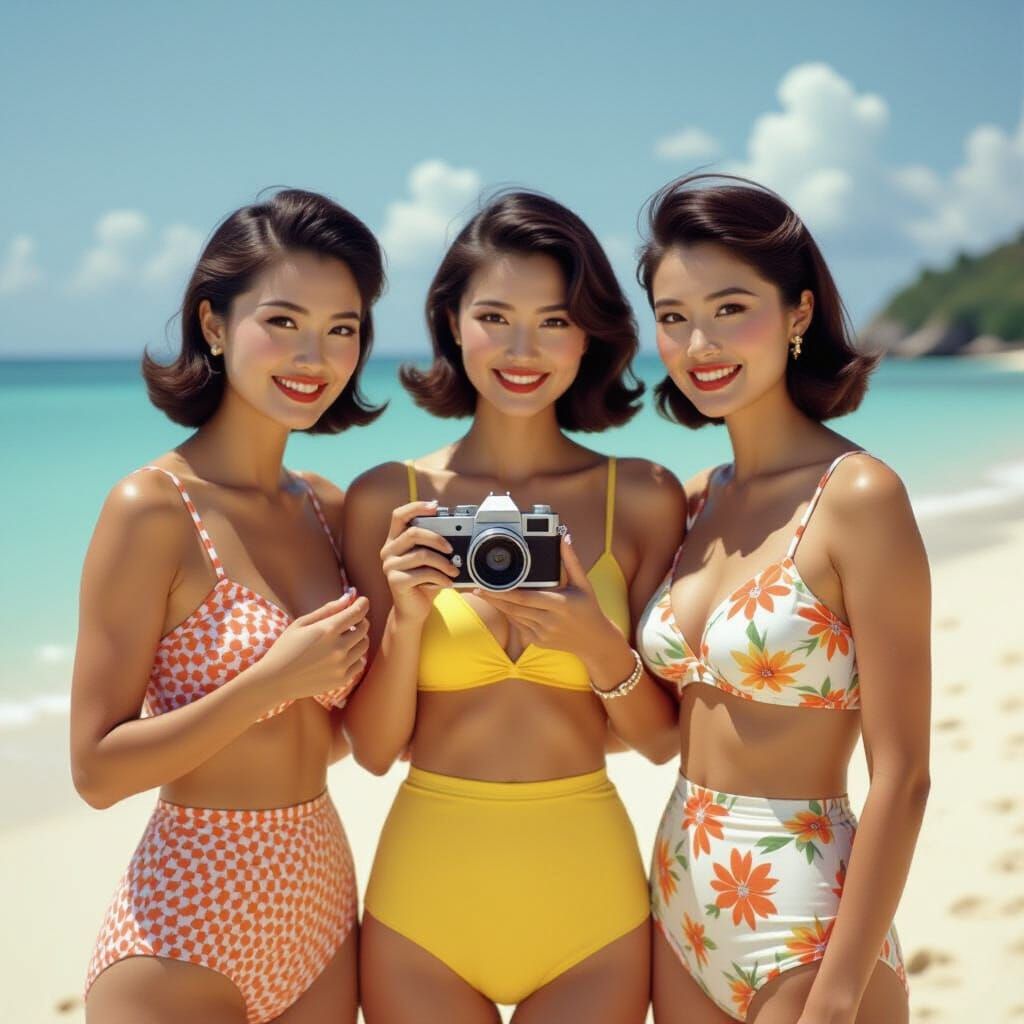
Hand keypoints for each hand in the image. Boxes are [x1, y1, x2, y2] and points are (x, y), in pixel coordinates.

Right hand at [253, 589, 370, 702]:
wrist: (274, 681)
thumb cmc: (285, 648)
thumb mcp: (301, 623)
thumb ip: (326, 610)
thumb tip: (347, 598)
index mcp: (327, 630)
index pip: (357, 613)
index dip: (362, 604)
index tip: (363, 601)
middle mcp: (338, 648)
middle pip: (364, 628)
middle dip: (360, 621)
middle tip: (350, 621)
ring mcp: (341, 665)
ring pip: (364, 646)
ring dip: (358, 638)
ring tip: (344, 638)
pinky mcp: (341, 680)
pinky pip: (359, 664)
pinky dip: (355, 657)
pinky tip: (342, 655)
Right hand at [380, 500, 459, 622]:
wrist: (413, 611)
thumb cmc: (423, 582)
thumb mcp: (429, 560)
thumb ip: (434, 545)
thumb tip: (459, 533)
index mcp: (394, 540)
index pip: (399, 515)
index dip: (416, 507)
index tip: (435, 507)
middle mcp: (388, 551)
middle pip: (413, 533)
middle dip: (437, 538)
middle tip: (452, 549)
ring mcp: (389, 566)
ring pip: (422, 555)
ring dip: (443, 563)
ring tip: (454, 571)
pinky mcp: (395, 581)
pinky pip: (423, 573)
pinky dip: (441, 578)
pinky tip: (448, 583)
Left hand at [475, 532, 615, 656]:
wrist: (595, 641)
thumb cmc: (589, 608)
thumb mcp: (583, 583)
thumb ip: (571, 560)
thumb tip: (565, 538)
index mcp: (560, 604)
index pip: (525, 598)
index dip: (504, 592)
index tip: (488, 585)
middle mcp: (549, 621)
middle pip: (514, 609)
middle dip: (494, 598)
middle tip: (477, 589)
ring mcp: (543, 634)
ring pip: (514, 618)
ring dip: (499, 607)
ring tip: (484, 594)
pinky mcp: (539, 642)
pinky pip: (519, 627)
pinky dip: (510, 616)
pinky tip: (503, 606)